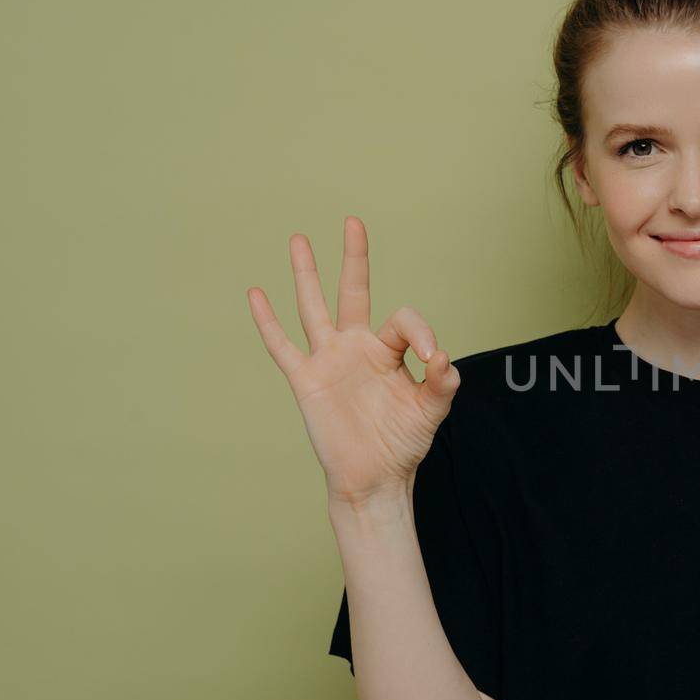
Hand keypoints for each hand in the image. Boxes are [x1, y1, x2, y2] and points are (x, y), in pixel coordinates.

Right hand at [247, 216, 459, 505]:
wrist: (374, 478)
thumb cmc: (403, 443)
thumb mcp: (430, 412)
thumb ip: (440, 384)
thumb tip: (442, 358)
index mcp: (389, 351)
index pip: (403, 320)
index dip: (421, 332)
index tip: (432, 359)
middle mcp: (358, 347)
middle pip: (354, 292)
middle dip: (355, 258)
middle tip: (354, 222)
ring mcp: (330, 360)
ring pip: (315, 308)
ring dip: (307, 274)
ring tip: (299, 239)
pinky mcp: (307, 380)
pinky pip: (283, 346)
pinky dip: (268, 322)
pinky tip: (256, 294)